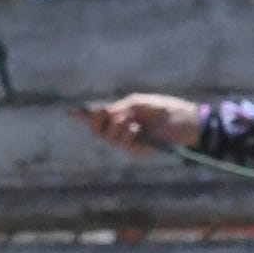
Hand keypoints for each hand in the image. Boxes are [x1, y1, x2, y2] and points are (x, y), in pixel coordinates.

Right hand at [82, 93, 204, 154]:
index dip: (84, 114)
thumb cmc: (163, 109)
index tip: (70, 111)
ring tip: (132, 122)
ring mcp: (129, 140)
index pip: (99, 116)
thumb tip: (103, 112)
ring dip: (117, 126)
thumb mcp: (137, 103)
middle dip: (98, 120)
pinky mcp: (138, 149)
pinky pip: (123, 143)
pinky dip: (127, 135)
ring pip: (109, 136)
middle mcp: (122, 129)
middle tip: (105, 113)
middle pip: (98, 129)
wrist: (183, 121)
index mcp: (122, 115)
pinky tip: (137, 130)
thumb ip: (119, 108)